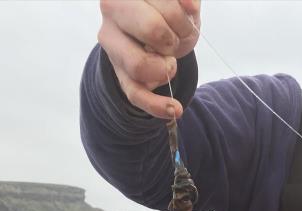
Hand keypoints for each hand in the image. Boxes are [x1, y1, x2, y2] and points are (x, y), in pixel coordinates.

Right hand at [98, 0, 200, 117]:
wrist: (157, 29)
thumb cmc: (168, 9)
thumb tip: (189, 5)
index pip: (163, 3)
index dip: (183, 16)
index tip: (186, 15)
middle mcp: (111, 10)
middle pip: (152, 29)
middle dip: (175, 39)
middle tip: (175, 40)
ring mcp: (112, 44)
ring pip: (139, 65)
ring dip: (167, 68)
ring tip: (170, 62)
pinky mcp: (118, 72)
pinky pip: (135, 94)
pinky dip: (157, 106)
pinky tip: (174, 109)